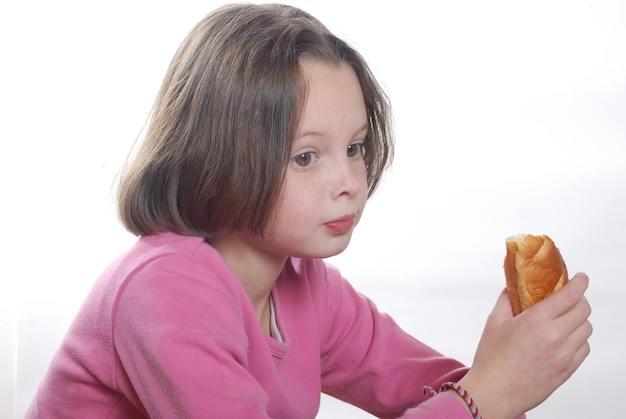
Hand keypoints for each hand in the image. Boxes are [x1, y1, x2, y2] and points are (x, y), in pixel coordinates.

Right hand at [458, 272, 591, 418]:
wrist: (495, 392)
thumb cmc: (491, 359)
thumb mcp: (494, 322)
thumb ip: (507, 300)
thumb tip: (513, 288)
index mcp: (536, 321)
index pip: (570, 295)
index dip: (580, 282)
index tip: (581, 278)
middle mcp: (555, 336)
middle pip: (584, 310)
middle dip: (580, 299)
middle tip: (570, 298)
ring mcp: (564, 355)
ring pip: (587, 329)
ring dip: (579, 320)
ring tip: (565, 320)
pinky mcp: (568, 370)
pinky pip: (584, 348)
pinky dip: (578, 339)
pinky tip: (564, 339)